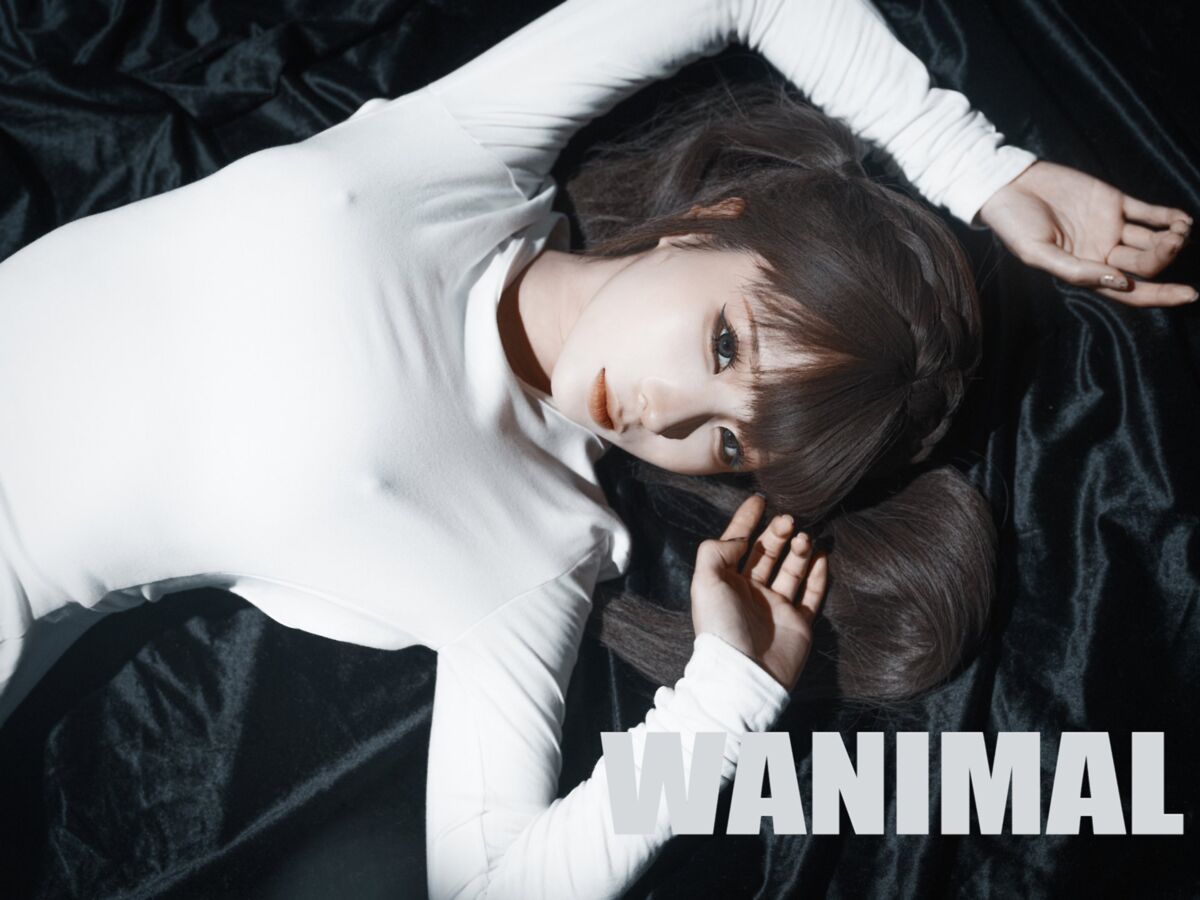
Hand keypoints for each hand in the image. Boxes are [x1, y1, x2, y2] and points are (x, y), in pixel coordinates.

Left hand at [689, 493, 826, 691]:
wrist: (745, 673)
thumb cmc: (720, 627)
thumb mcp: (705, 581)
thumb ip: (717, 551)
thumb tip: (739, 538)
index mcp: (726, 582)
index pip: (738, 543)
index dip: (746, 520)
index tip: (760, 499)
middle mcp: (751, 592)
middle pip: (767, 553)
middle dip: (777, 532)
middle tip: (788, 518)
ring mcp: (776, 607)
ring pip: (792, 569)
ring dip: (799, 549)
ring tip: (804, 536)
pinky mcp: (799, 623)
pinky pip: (811, 593)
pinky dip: (818, 573)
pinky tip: (821, 555)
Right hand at [977, 160, 1195, 306]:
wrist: (1008, 185)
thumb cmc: (1014, 224)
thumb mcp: (1037, 253)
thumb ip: (1076, 271)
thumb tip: (1120, 282)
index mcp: (1085, 271)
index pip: (1130, 291)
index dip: (1161, 295)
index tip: (1190, 294)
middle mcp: (1102, 253)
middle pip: (1146, 265)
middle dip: (1165, 257)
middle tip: (1171, 243)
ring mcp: (1110, 227)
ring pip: (1152, 239)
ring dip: (1173, 238)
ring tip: (1179, 230)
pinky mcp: (1114, 201)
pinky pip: (1149, 212)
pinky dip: (1169, 217)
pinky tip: (1181, 219)